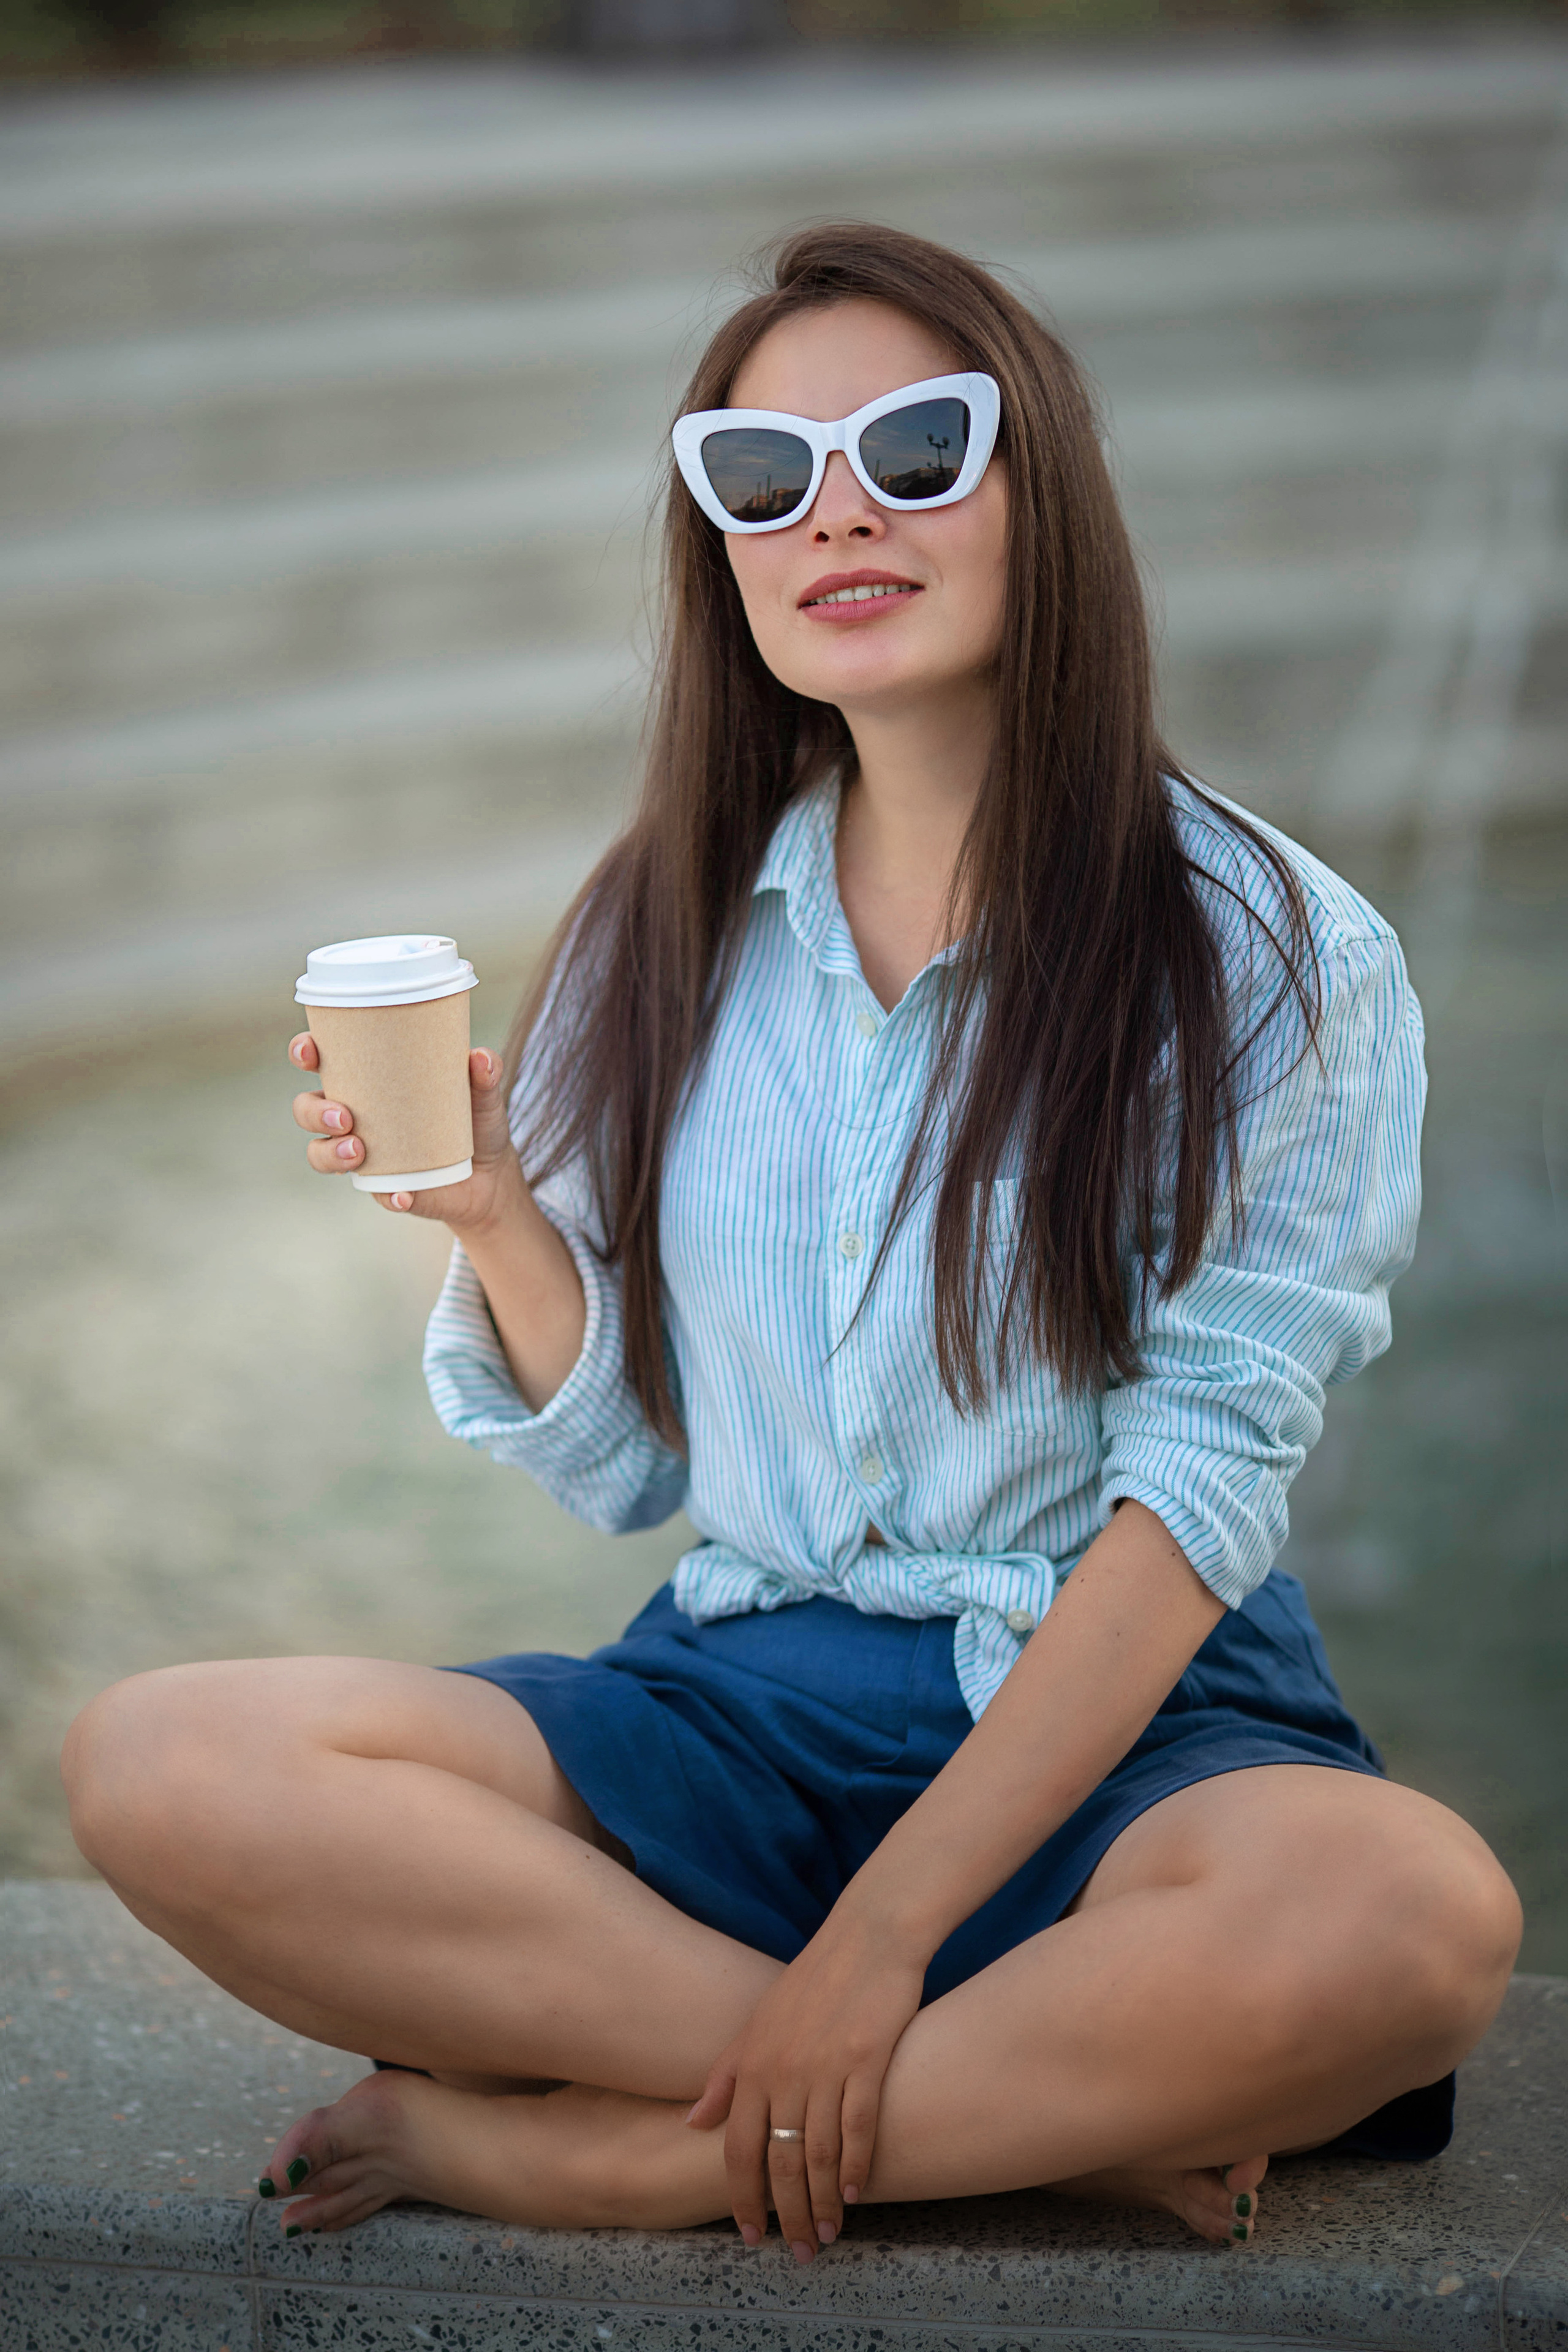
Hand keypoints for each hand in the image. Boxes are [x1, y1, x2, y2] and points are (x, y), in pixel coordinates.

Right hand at [288, 1035, 525, 1233]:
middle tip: (345, 1116)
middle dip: (314, 1112)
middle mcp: (355, 1115)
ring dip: (329, 1153)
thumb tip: (481, 1058)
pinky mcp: (384, 1186)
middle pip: (307, 1109)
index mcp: (368, 1080)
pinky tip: (404, 1195)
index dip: (304, 1052)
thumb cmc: (474, 1119)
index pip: (321, 1060)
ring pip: (320, 1153)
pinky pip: (373, 1192)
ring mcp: (364, 1154)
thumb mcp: (483, 1094)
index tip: (310, 1050)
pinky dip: (387, 1194)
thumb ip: (484, 1074)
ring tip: (359, 1151)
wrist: (491, 1174)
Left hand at [685, 1914, 924, 2259]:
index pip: (737, 2149)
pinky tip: (857, 2193)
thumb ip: (725, 2075)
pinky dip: (857, 2166)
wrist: (866, 1936)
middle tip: (796, 2253)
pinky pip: (858, 2127)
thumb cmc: (812, 1981)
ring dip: (823, 2202)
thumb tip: (691, 2123)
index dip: (742, 2197)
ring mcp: (826, 2067)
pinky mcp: (867, 2060)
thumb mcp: (757, 2023)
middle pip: (779, 2162)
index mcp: (752, 2065)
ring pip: (819, 2154)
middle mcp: (783, 2071)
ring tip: (827, 2235)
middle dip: (786, 2215)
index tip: (750, 2235)